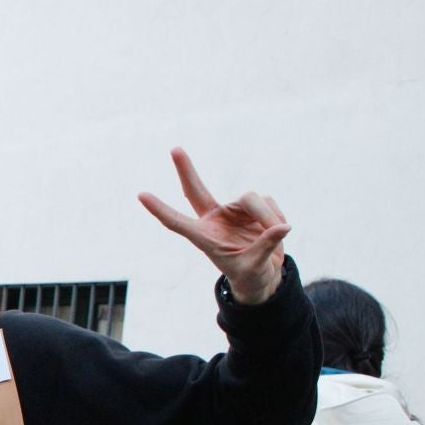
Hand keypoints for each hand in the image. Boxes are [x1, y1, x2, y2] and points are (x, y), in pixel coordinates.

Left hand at [139, 148, 289, 304]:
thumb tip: (282, 228)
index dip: (160, 210)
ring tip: (277, 235)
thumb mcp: (254, 268)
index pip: (177, 222)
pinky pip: (268, 202)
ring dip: (267, 217)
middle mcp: (214, 219)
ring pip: (251, 198)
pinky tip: (279, 230)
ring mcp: (232, 210)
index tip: (141, 195)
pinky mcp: (253, 206)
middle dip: (186, 170)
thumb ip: (265, 248)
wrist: (263, 274)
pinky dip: (277, 217)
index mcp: (203, 237)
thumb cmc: (250, 275)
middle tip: (174, 149)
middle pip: (196, 190)